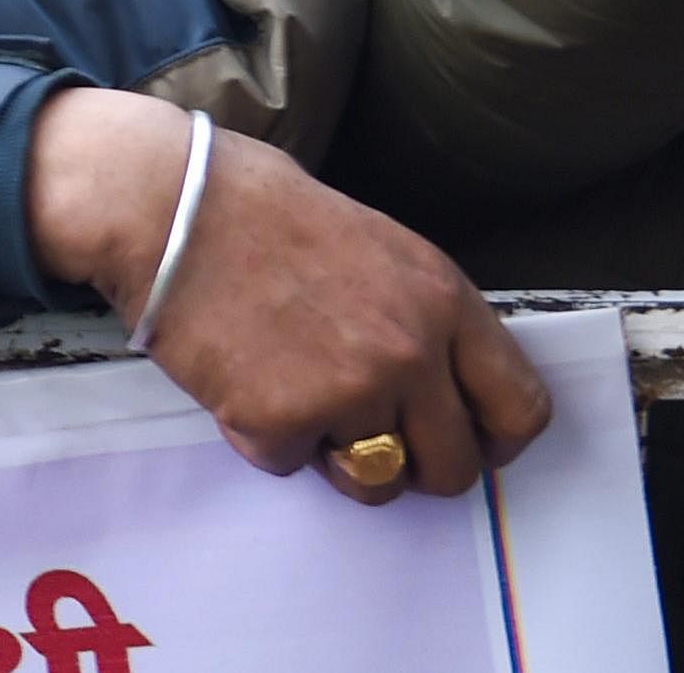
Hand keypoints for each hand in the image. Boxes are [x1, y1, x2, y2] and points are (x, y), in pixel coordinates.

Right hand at [28, 88, 550, 503]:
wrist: (163, 203)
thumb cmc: (257, 210)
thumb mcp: (378, 246)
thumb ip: (421, 316)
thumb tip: (439, 386)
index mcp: (443, 301)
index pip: (520, 408)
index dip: (494, 442)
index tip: (465, 444)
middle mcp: (410, 353)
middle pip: (452, 467)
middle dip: (414, 469)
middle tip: (372, 446)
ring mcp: (347, 391)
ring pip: (372, 480)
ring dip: (336, 458)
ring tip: (295, 405)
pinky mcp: (280, 418)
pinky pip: (287, 464)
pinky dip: (261, 436)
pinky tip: (238, 381)